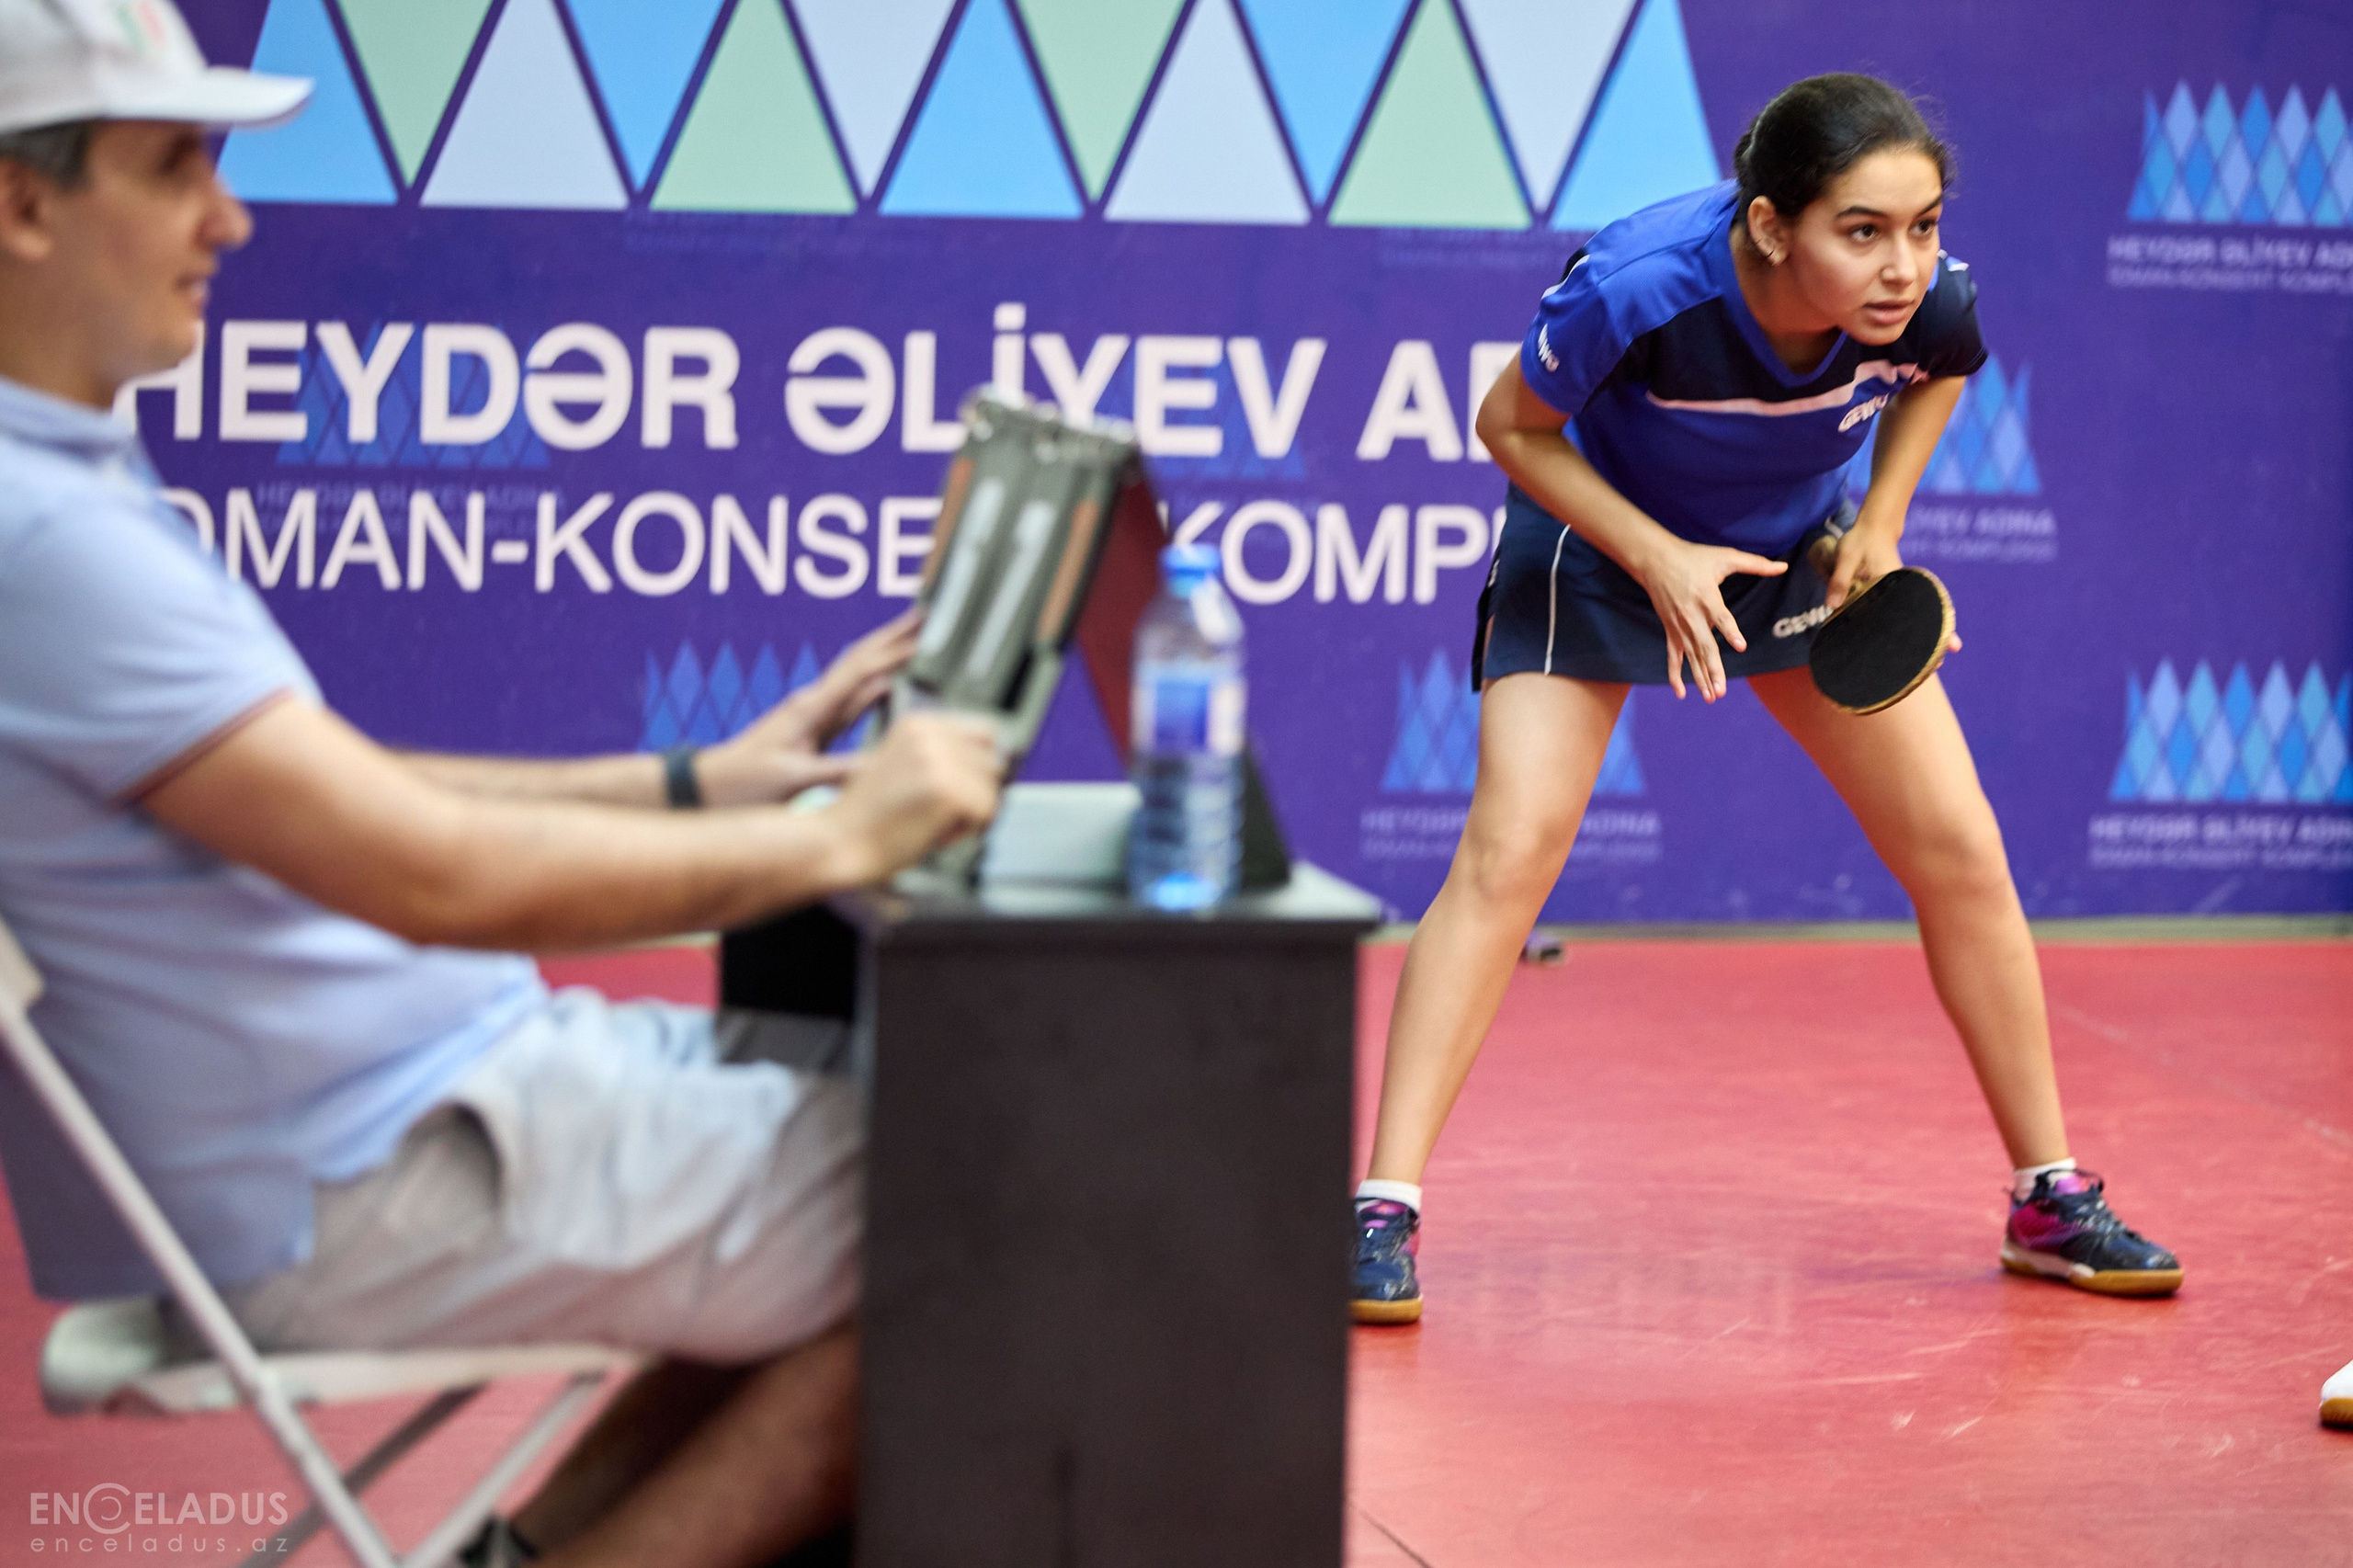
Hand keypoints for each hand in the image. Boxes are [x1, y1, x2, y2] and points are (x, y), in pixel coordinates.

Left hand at [698, 609, 923, 805]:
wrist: (705, 788)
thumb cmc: (742, 784)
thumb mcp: (796, 780)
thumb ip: (843, 770)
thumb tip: (889, 765)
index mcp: (810, 709)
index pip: (861, 670)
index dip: (895, 651)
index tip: (925, 633)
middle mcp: (812, 704)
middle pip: (860, 661)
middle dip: (893, 638)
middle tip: (923, 618)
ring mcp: (812, 716)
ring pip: (857, 677)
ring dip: (886, 658)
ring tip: (913, 643)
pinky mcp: (812, 732)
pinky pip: (851, 702)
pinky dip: (874, 687)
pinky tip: (888, 686)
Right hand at [826, 713, 1004, 881]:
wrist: (837, 842)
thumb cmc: (867, 816)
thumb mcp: (902, 765)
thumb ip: (943, 756)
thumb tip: (999, 761)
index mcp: (918, 723)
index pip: (985, 733)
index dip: (978, 766)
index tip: (962, 788)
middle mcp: (929, 735)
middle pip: (992, 762)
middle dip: (975, 792)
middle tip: (939, 812)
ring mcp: (938, 761)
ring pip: (992, 789)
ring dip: (970, 814)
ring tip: (933, 822)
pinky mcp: (947, 791)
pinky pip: (987, 812)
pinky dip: (966, 831)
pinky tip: (935, 833)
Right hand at [1631, 538, 1787, 702]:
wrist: (1655, 561)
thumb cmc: (1693, 557)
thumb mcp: (1724, 557)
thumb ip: (1755, 564)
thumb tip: (1782, 566)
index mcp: (1707, 597)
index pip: (1721, 618)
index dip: (1730, 631)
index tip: (1740, 646)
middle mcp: (1692, 616)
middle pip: (1704, 647)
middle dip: (1713, 670)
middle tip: (1722, 691)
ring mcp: (1679, 626)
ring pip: (1692, 657)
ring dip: (1701, 678)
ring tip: (1712, 698)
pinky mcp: (1671, 631)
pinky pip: (1673, 658)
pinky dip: (1675, 676)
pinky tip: (1682, 694)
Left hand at [1824, 523, 1961, 653]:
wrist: (1871, 530)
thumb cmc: (1857, 542)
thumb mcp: (1845, 557)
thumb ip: (1839, 579)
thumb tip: (1832, 606)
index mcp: (1892, 582)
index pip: (1911, 609)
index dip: (1928, 626)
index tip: (1946, 644)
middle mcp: (1901, 592)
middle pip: (1919, 618)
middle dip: (1933, 638)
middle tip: (1939, 664)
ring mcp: (1899, 595)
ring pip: (1912, 618)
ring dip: (1921, 637)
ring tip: (1930, 664)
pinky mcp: (1893, 597)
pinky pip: (1901, 615)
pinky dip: (1906, 629)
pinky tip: (1905, 648)